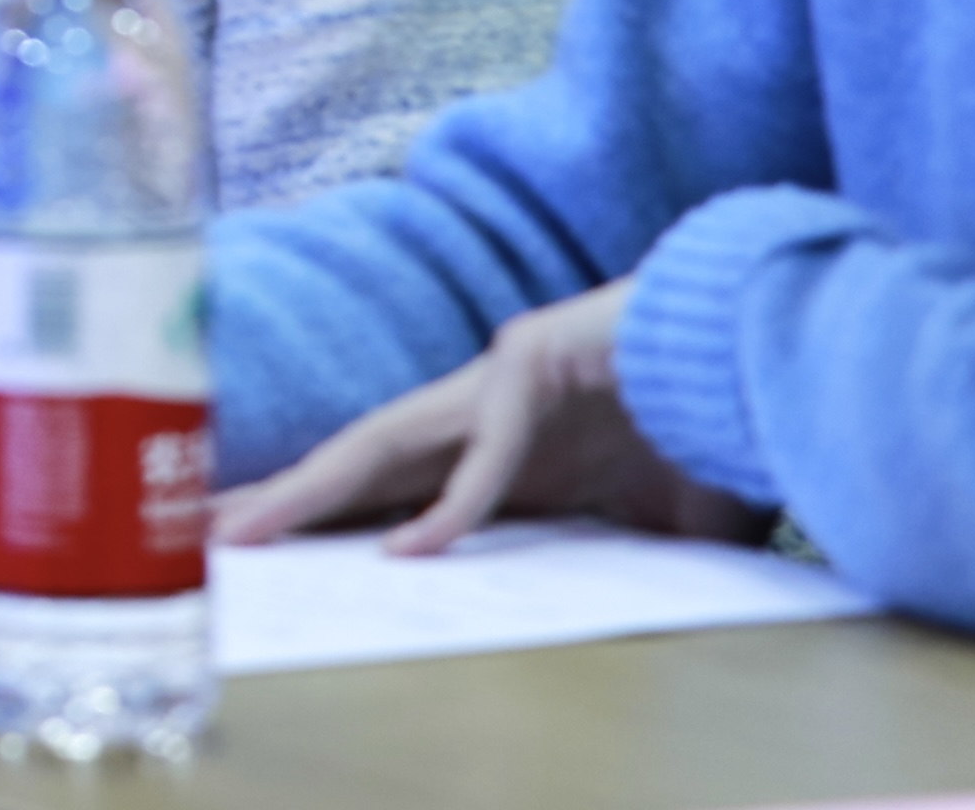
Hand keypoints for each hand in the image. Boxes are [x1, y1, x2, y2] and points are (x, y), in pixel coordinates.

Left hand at [211, 278, 758, 552]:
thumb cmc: (714, 430)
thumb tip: (606, 628)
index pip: (385, 492)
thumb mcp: (659, 530)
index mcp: (493, 453)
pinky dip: (456, 504)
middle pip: (355, 465)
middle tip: (202, 545)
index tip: (257, 560)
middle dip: (279, 503)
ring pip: (383, 446)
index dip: (321, 524)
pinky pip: (488, 449)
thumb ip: (615, 566)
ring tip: (248, 538)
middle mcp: (474, 413)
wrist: (772, 347)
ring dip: (314, 494)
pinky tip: (413, 550)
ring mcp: (495, 380)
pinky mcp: (532, 359)